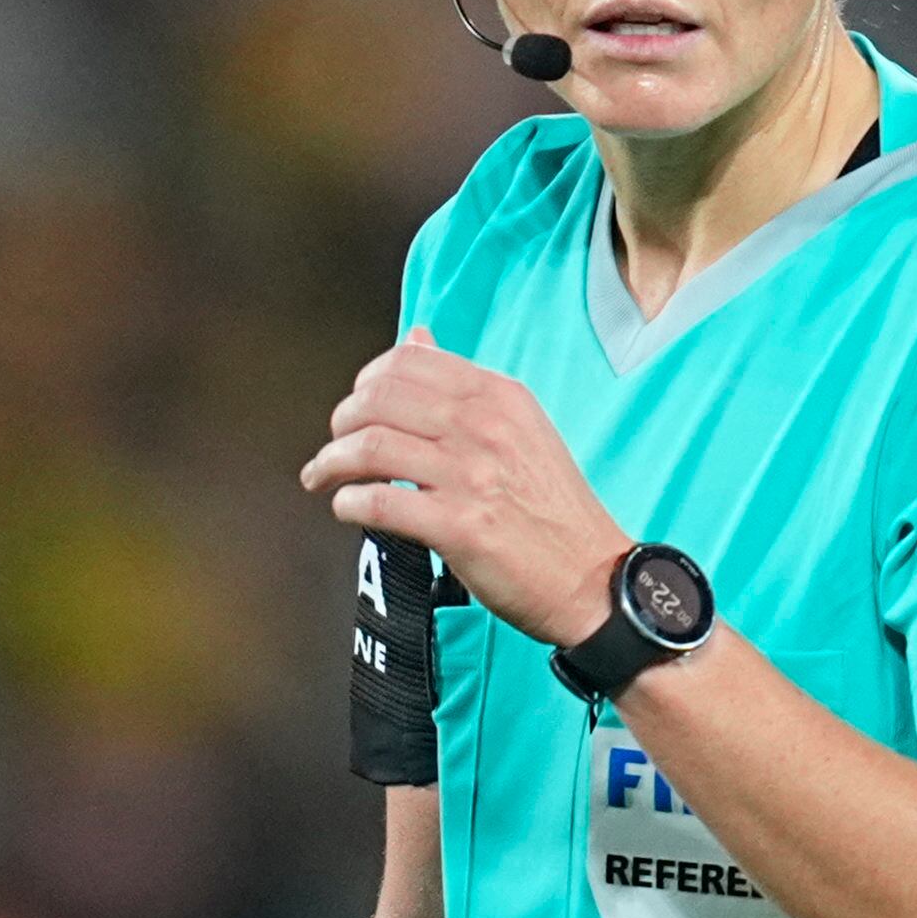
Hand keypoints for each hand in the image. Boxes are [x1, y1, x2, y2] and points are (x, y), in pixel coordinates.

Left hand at [299, 330, 626, 647]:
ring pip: (369, 446)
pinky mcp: (459, 526)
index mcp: (499, 396)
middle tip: (334, 446)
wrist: (593, 578)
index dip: (364, 383)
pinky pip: (377, 501)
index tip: (355, 409)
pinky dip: (348, 503)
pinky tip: (347, 508)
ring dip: (331, 463)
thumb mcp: (521, 428)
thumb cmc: (553, 511)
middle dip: (340, 423)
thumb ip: (464, 387)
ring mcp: (471, 475)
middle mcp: (484, 427)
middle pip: (377, 399)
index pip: (406, 361)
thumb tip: (416, 339)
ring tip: (324, 478)